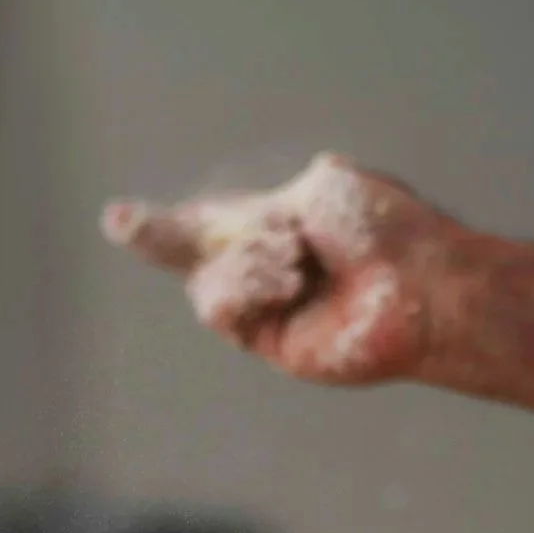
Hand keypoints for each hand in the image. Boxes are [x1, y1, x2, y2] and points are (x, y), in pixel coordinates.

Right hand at [101, 153, 452, 385]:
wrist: (419, 283)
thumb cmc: (384, 231)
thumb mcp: (317, 190)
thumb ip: (266, 206)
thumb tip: (260, 224)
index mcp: (279, 222)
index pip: (209, 223)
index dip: (161, 225)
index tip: (114, 219)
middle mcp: (266, 266)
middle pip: (189, 251)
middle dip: (159, 233)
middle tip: (134, 223)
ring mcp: (264, 307)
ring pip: (204, 282)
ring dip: (244, 257)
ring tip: (295, 256)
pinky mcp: (266, 341)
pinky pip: (219, 308)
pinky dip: (244, 285)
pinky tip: (286, 280)